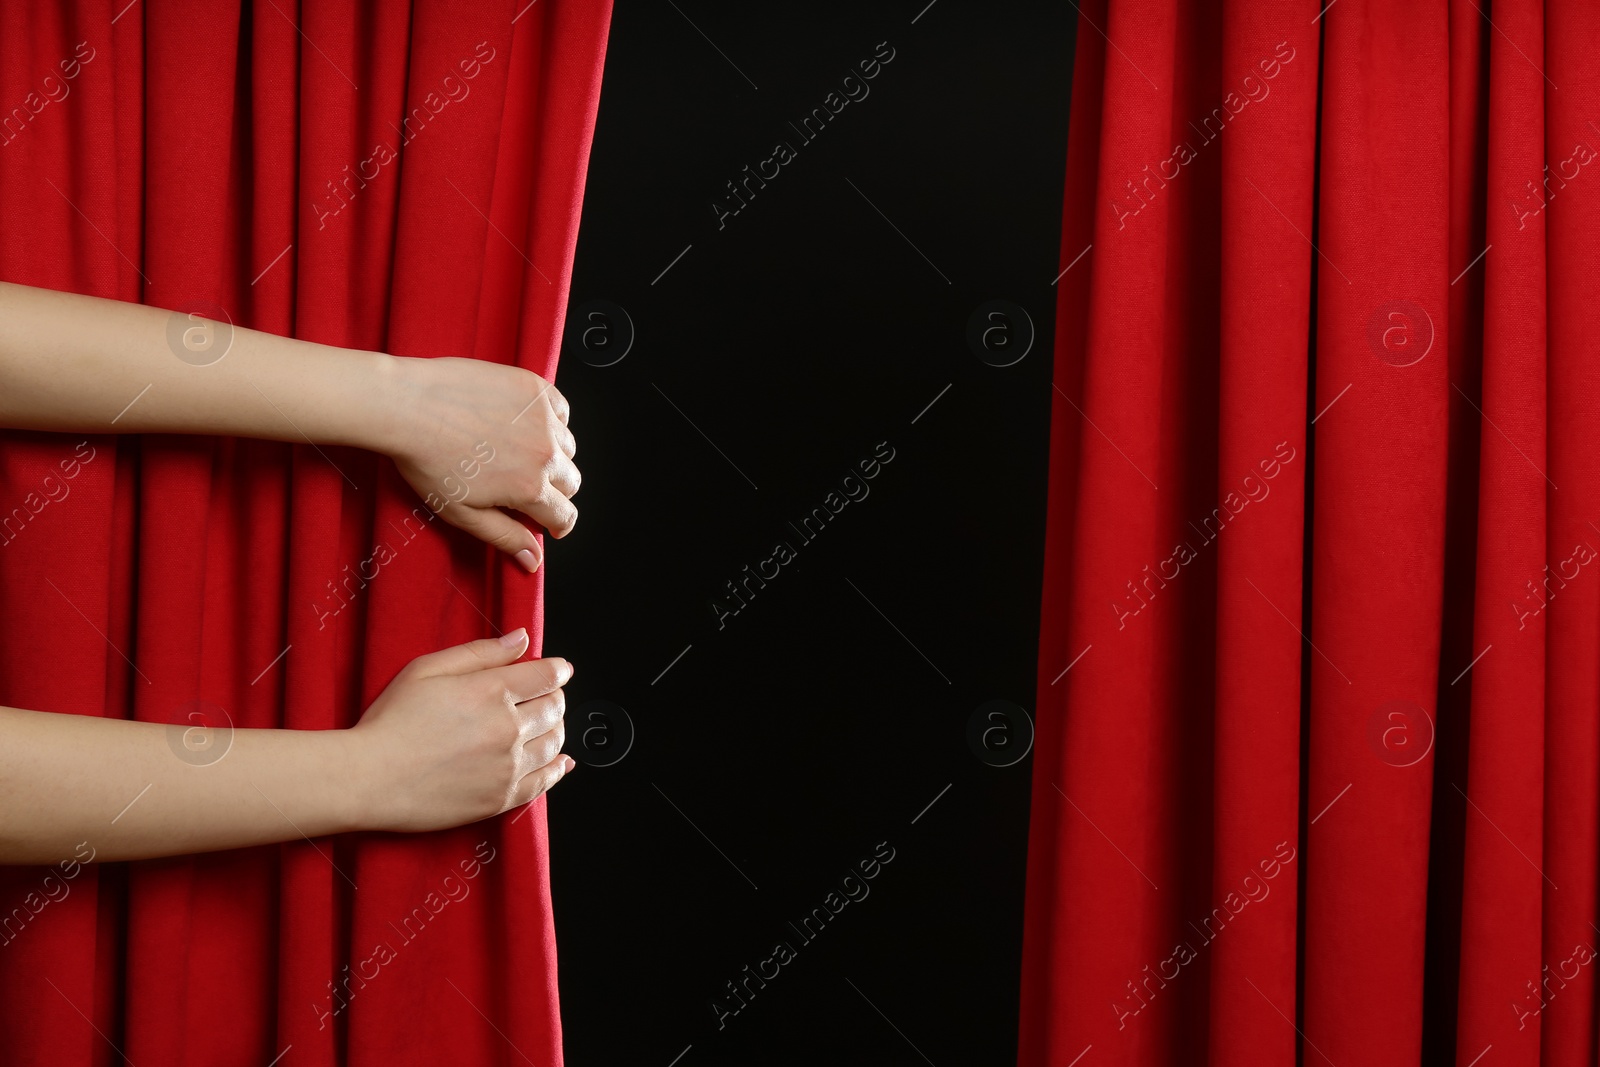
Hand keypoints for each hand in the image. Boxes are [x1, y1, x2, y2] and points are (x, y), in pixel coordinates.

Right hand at [347, 629, 573, 831]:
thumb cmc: (391, 722)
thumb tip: (522, 639)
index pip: (545, 675)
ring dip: (556, 729)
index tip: (559, 669)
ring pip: (554, 742)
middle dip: (555, 697)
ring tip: (546, 725)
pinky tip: (562, 762)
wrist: (370, 778)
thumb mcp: (427, 669)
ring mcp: (507, 766)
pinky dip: (558, 768)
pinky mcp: (501, 798)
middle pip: (554, 708)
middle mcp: (507, 728)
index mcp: (491, 691)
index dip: (556, 669)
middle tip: (546, 696)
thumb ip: (480, 652)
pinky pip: (545, 782)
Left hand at [385, 355, 579, 570]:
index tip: (549, 522)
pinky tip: (522, 423)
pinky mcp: (534, 388)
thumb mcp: (463, 512)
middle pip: (571, 481)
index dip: (557, 524)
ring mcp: (542, 417)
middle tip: (522, 484)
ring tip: (515, 450)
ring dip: (552, 454)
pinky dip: (550, 420)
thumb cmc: (426, 457)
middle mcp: (545, 452)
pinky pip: (561, 410)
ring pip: (567, 446)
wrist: (408, 405)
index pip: (565, 515)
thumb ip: (505, 536)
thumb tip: (533, 559)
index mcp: (529, 487)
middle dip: (552, 489)